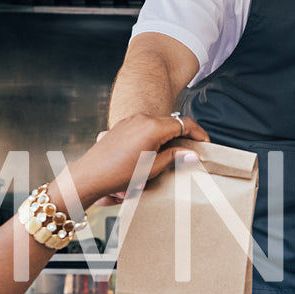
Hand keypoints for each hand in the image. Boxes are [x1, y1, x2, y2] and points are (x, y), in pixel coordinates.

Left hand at [72, 113, 209, 207]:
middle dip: (185, 134)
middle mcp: (143, 118)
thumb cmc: (118, 174)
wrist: (89, 175)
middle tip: (193, 149)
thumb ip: (174, 157)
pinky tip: (154, 150)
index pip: (185, 124)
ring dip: (169, 134)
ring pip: (159, 122)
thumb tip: (192, 154)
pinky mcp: (122, 125)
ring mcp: (131, 120)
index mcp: (154, 127)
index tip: (205, 144)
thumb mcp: (152, 168)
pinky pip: (145, 125)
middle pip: (173, 121)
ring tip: (174, 152)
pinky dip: (155, 134)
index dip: (199, 134)